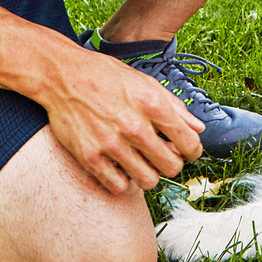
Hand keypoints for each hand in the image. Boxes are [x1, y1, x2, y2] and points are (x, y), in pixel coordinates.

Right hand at [40, 48, 203, 194]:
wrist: (63, 75)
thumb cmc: (106, 76)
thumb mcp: (146, 82)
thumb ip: (175, 106)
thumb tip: (198, 128)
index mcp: (153, 104)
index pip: (189, 143)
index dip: (192, 151)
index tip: (186, 151)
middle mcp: (134, 126)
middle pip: (171, 167)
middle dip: (171, 164)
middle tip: (161, 156)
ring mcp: (111, 144)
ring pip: (148, 181)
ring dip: (149, 174)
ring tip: (141, 162)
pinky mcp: (90, 157)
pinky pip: (119, 186)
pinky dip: (123, 181)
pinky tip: (120, 167)